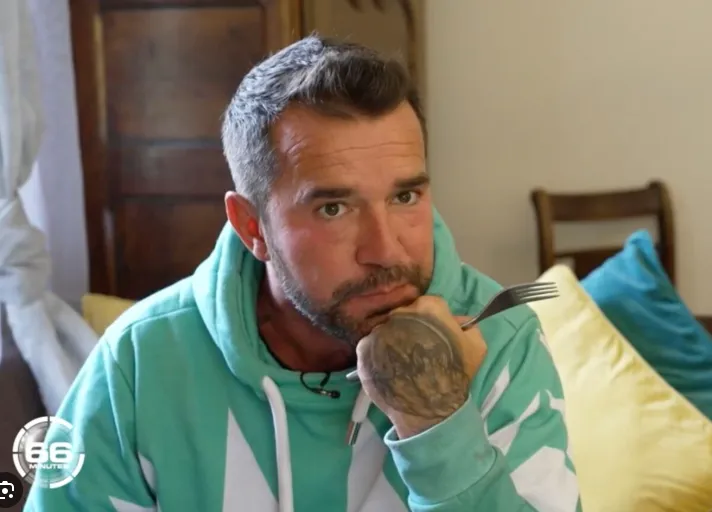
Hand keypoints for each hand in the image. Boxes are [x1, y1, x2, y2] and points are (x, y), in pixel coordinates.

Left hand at [356, 296, 487, 438]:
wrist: (428, 407)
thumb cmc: (454, 375)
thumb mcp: (476, 347)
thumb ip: (468, 326)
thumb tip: (458, 321)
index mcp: (428, 308)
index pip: (430, 305)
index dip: (434, 320)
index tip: (435, 336)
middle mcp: (400, 314)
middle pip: (406, 315)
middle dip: (412, 328)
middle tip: (419, 350)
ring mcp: (379, 330)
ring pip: (387, 330)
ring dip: (394, 341)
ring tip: (403, 363)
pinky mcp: (363, 349)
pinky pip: (370, 346)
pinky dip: (377, 354)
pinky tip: (388, 369)